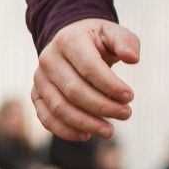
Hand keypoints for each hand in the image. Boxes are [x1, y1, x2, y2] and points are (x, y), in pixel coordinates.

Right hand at [33, 19, 140, 140]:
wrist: (69, 42)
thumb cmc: (96, 40)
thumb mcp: (112, 33)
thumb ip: (126, 42)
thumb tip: (132, 58)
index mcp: (68, 40)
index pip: (89, 67)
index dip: (110, 85)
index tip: (130, 97)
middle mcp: (48, 59)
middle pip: (74, 90)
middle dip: (102, 106)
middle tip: (126, 114)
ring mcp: (39, 79)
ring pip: (60, 108)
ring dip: (86, 123)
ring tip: (109, 131)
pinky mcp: (36, 95)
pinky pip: (47, 119)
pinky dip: (66, 131)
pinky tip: (87, 135)